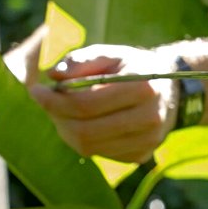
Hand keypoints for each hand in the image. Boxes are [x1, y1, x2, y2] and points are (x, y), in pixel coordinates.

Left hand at [29, 45, 178, 164]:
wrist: (171, 90)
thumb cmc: (134, 67)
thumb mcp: (111, 53)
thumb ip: (81, 60)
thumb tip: (53, 75)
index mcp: (143, 87)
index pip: (86, 103)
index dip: (54, 100)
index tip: (36, 91)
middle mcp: (149, 118)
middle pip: (86, 130)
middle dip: (57, 117)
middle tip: (46, 102)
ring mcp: (148, 141)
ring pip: (90, 146)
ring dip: (66, 130)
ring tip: (62, 112)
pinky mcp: (142, 155)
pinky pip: (101, 154)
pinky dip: (84, 140)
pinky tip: (83, 123)